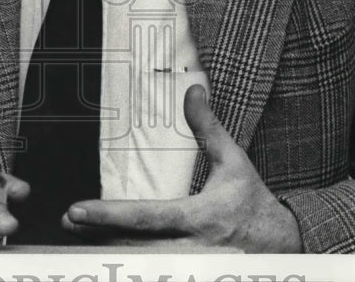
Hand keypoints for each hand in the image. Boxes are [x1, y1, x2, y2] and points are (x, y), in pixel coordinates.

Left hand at [62, 84, 301, 252]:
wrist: (287, 245)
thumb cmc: (254, 203)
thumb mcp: (235, 161)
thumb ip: (208, 128)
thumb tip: (193, 90)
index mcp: (198, 219)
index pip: (144, 218)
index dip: (108, 216)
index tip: (76, 210)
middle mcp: (189, 249)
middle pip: (131, 248)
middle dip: (95, 236)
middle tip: (67, 223)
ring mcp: (191, 268)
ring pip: (139, 265)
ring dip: (107, 253)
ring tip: (78, 238)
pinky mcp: (192, 275)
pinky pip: (155, 273)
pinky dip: (131, 265)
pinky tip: (108, 255)